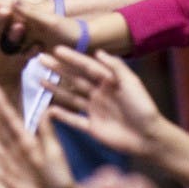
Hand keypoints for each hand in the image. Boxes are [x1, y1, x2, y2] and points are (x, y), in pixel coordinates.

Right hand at [0, 89, 78, 187]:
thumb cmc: (62, 177)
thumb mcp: (55, 153)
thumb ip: (47, 133)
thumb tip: (45, 110)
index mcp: (30, 142)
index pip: (13, 120)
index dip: (3, 105)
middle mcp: (19, 151)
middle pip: (2, 128)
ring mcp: (12, 165)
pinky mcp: (8, 181)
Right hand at [39, 49, 163, 157]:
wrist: (150, 138)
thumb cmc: (144, 108)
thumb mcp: (132, 83)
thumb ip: (116, 66)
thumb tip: (98, 52)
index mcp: (109, 81)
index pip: (86, 66)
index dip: (72, 58)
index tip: (56, 49)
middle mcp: (99, 93)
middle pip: (74, 79)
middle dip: (58, 69)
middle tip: (40, 60)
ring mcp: (94, 110)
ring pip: (70, 97)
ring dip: (55, 89)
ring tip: (39, 80)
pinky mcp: (92, 127)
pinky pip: (73, 120)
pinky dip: (61, 116)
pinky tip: (49, 109)